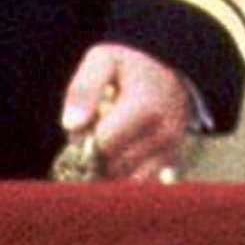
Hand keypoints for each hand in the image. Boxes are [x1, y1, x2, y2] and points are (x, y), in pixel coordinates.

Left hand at [60, 42, 192, 180]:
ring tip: (106, 141)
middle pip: (113, 166)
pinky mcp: (174, 166)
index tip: (81, 125)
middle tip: (92, 131)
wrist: (171, 70)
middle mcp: (164, 137)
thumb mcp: (102, 60)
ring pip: (127, 181)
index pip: (104, 144)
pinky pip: (142, 185)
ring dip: (108, 168)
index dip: (83, 139)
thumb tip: (70, 126)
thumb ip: (84, 89)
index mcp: (145, 109)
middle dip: (93, 155)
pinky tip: (118, 155)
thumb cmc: (130, 64)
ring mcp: (171, 154)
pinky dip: (124, 176)